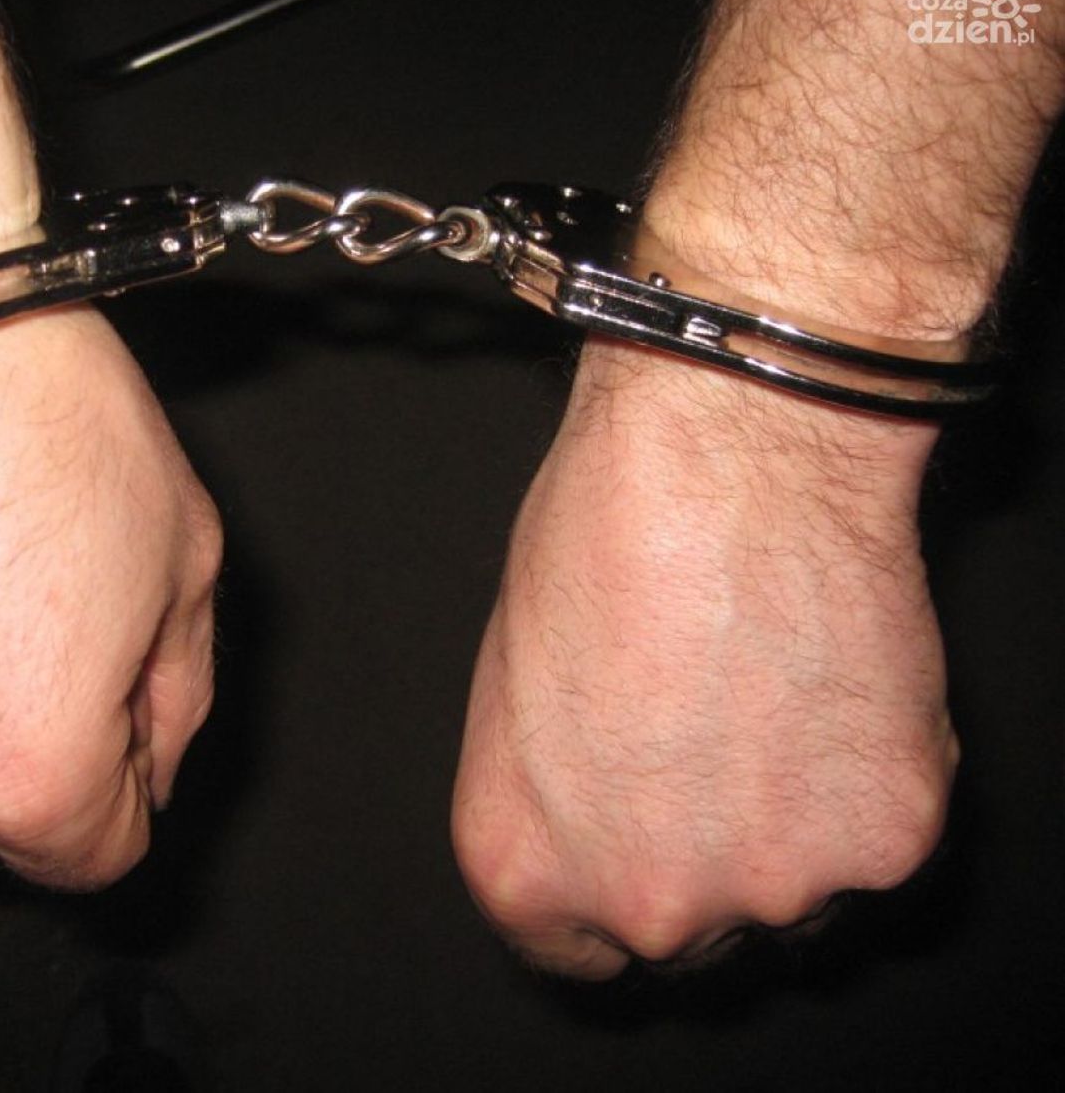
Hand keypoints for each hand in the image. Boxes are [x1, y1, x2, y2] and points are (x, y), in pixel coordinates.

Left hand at [451, 341, 957, 977]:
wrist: (727, 458)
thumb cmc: (600, 540)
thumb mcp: (519, 684)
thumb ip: (558, 797)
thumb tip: (600, 821)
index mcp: (524, 868)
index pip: (568, 946)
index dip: (602, 894)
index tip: (631, 848)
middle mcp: (644, 904)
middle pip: (683, 928)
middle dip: (697, 856)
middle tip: (710, 745)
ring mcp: (774, 886)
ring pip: (792, 892)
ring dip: (789, 825)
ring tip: (769, 696)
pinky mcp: (885, 841)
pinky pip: (876, 836)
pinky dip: (867, 778)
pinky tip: (830, 684)